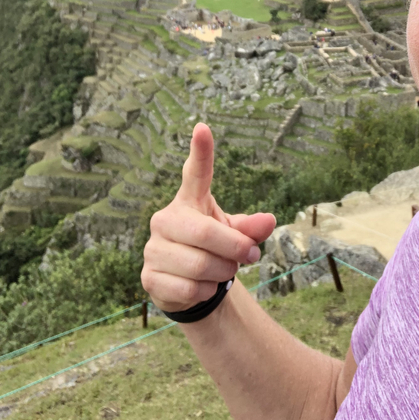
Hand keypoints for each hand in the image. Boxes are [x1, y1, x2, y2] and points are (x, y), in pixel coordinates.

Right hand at [141, 122, 275, 312]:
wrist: (189, 288)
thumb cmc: (213, 250)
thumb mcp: (235, 235)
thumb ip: (251, 228)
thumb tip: (269, 220)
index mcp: (190, 201)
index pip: (196, 173)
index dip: (200, 151)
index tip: (203, 128)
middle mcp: (166, 219)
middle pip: (206, 233)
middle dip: (235, 249)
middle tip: (251, 256)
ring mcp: (153, 248)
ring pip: (201, 265)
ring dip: (223, 273)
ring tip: (223, 271)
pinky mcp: (149, 277)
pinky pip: (189, 288)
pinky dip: (207, 291)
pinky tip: (204, 287)